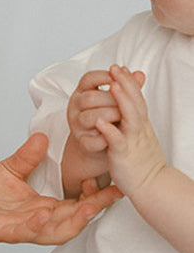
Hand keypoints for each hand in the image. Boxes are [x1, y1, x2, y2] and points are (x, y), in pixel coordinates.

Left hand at [0, 134, 121, 243]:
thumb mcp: (11, 168)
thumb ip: (28, 156)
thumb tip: (43, 136)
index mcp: (43, 206)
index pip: (77, 203)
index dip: (97, 195)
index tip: (115, 181)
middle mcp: (37, 220)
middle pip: (74, 219)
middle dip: (95, 208)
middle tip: (114, 194)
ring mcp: (22, 229)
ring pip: (55, 232)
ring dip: (73, 221)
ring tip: (89, 208)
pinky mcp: (3, 232)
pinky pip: (24, 232)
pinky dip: (36, 225)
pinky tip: (44, 214)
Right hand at [67, 68, 131, 156]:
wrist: (102, 144)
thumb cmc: (110, 117)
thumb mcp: (116, 100)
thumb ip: (127, 87)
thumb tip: (140, 75)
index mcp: (82, 92)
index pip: (88, 78)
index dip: (104, 76)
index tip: (119, 78)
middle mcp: (76, 107)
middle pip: (89, 98)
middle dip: (110, 99)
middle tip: (127, 102)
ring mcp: (77, 125)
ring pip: (87, 118)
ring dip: (108, 116)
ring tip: (122, 117)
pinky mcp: (81, 142)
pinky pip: (90, 140)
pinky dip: (104, 138)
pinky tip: (115, 134)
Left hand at [95, 63, 165, 197]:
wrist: (152, 185)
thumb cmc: (142, 162)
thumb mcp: (141, 136)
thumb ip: (136, 118)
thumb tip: (132, 103)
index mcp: (141, 125)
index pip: (137, 98)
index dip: (129, 82)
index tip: (120, 67)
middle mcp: (139, 130)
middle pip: (135, 103)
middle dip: (126, 84)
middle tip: (116, 67)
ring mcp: (132, 142)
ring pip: (129, 118)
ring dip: (121, 101)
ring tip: (113, 86)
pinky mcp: (123, 155)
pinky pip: (117, 142)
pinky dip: (109, 130)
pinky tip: (99, 121)